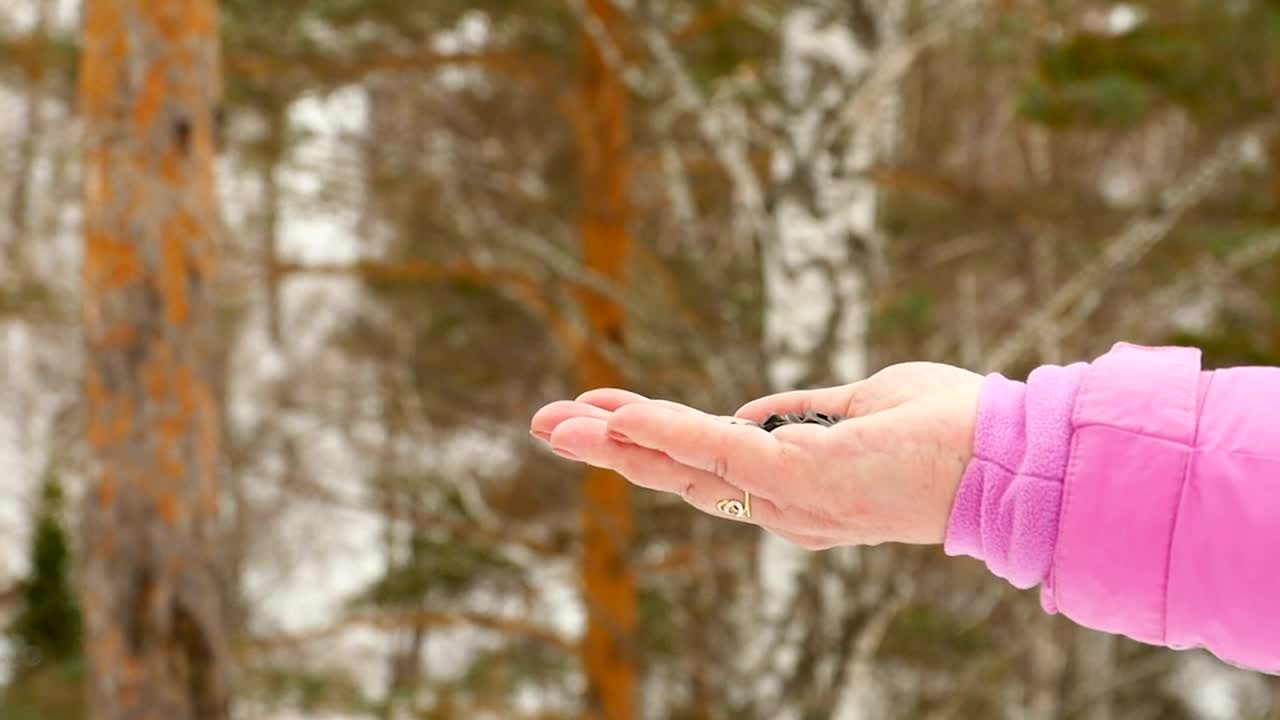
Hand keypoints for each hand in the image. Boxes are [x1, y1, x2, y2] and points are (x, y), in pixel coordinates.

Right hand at [529, 362, 982, 548]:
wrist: (1015, 458)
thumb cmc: (953, 429)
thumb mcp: (866, 407)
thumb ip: (806, 412)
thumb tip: (752, 415)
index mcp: (800, 495)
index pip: (710, 469)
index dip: (655, 441)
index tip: (604, 411)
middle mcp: (784, 509)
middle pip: (680, 477)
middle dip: (611, 450)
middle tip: (546, 424)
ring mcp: (789, 500)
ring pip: (684, 468)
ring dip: (615, 441)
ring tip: (553, 423)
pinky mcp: (797, 480)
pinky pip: (714, 449)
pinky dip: (663, 429)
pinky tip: (613, 414)